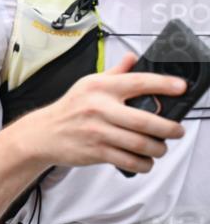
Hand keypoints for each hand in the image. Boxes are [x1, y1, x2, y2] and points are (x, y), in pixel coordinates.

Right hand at [26, 53, 186, 173]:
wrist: (42, 134)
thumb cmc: (69, 109)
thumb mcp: (88, 84)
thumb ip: (114, 73)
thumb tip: (132, 59)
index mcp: (101, 87)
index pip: (139, 82)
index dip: (164, 85)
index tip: (181, 88)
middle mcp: (99, 108)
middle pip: (144, 120)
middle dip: (168, 128)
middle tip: (177, 131)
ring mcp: (97, 132)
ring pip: (138, 143)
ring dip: (157, 149)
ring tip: (161, 148)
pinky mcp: (94, 152)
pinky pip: (125, 160)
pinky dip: (141, 164)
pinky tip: (146, 162)